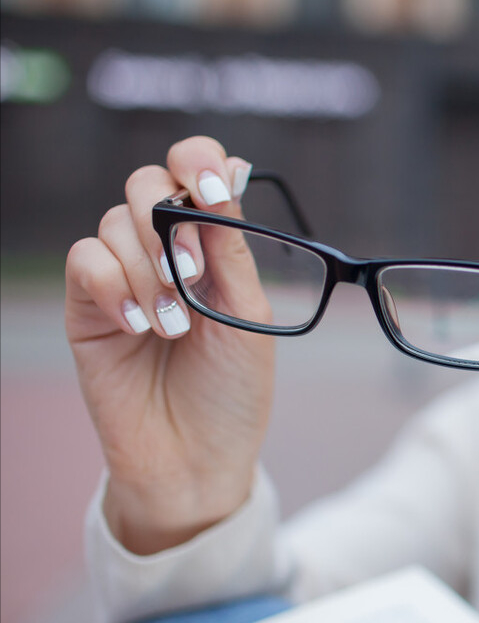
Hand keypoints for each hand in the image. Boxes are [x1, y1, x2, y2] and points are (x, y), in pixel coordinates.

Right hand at [65, 136, 273, 553]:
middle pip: (146, 184)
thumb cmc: (232, 393)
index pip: (196, 173)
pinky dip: (113, 285)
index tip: (212, 188)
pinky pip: (85, 260)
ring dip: (148, 269)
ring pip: (116, 222)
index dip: (199, 161)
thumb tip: (228, 175)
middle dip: (168, 222)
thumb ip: (231, 249)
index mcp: (214, 248)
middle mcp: (166, 252)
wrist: (196, 460)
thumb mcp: (248, 316)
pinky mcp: (88, 307)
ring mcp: (124, 278)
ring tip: (173, 328)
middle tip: (190, 276)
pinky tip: (139, 326)